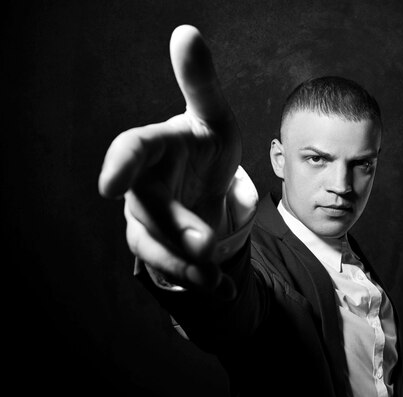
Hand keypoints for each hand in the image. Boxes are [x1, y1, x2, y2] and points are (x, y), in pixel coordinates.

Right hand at [98, 25, 240, 293]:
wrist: (205, 177)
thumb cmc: (207, 143)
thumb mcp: (214, 114)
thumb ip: (200, 82)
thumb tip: (186, 31)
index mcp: (154, 147)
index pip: (131, 150)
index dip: (120, 164)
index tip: (110, 185)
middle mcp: (143, 185)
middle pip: (148, 208)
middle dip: (172, 227)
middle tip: (204, 243)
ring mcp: (149, 218)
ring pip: (153, 245)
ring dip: (183, 265)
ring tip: (213, 281)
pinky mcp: (162, 244)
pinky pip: (172, 267)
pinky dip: (198, 281)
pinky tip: (224, 291)